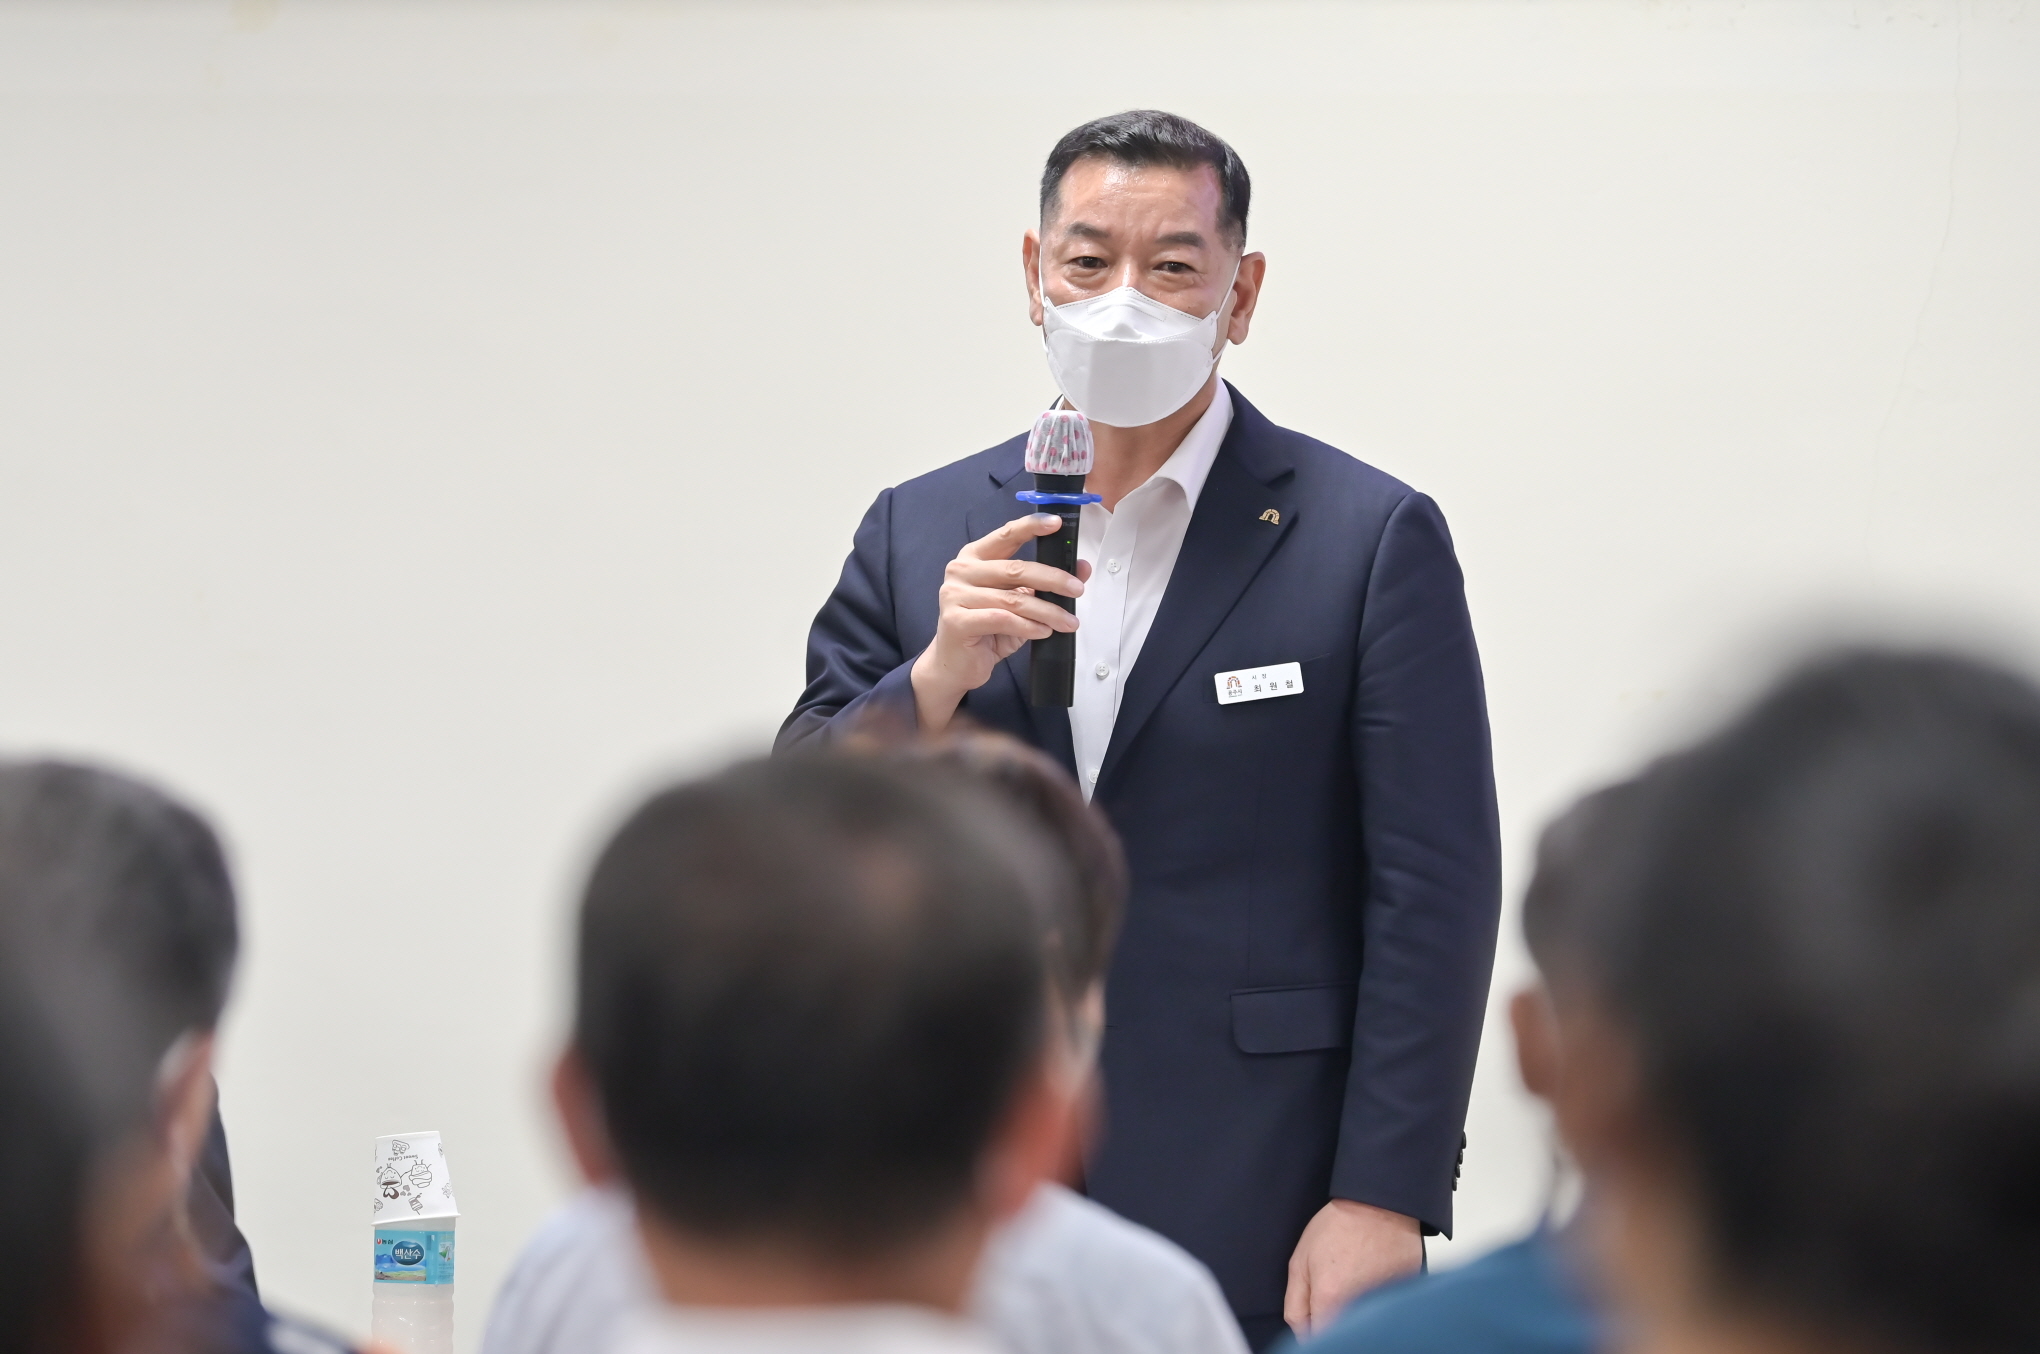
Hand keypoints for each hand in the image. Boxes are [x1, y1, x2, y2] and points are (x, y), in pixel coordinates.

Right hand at [911, 515, 1088, 731]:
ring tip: (1068, 621)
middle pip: (1016, 569)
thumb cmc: (987, 629)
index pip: (1006, 535)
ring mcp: (955, 595)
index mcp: (975, 557)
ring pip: (1013, 599)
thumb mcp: (1019, 602)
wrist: (955, 663)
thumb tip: (1081, 568)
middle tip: (1077, 590)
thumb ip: (1044, 583)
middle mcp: (961, 571)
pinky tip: (1043, 631)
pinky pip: (1002, 619)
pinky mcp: (956, 621)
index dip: (1031, 527)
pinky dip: (1028, 626)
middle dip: (1052, 579)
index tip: (1056, 523)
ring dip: (1047, 611)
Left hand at [1284, 1200, 1422, 1336]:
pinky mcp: (1406, 1295)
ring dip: (1357, 1310)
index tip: (1316, 1315)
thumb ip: (1296, 1307)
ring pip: (1365, 1323)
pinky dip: (1379, 1301)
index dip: (1314, 1330)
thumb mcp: (1300, 1263)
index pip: (1319, 1340)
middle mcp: (1361, 1307)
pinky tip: (1373, 1276)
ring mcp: (1386, 1302)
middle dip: (1336, 1319)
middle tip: (1337, 1288)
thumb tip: (1302, 1335)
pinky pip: (1387, 1310)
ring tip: (1356, 1278)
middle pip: (1344, 1332)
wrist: (1378, 1204)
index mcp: (1331, 1300)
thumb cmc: (1338, 1227)